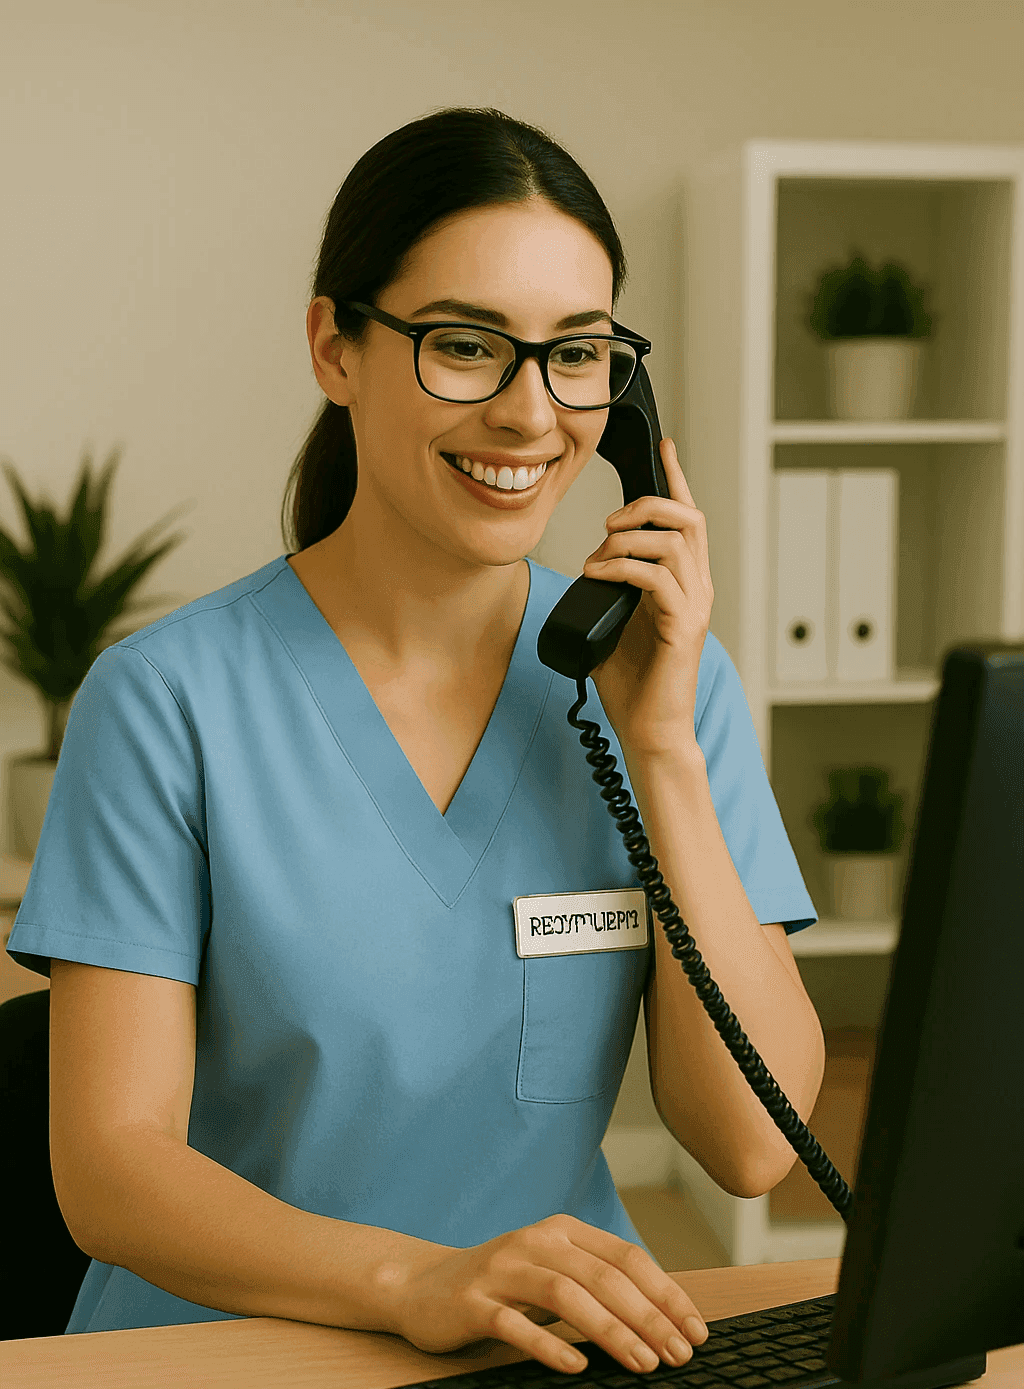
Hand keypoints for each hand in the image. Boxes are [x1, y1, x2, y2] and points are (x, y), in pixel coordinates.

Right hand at [388, 1212, 708, 1374]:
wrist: (424, 1285)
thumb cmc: (504, 1285)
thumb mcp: (554, 1272)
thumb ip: (597, 1283)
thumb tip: (663, 1320)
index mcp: (563, 1230)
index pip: (626, 1258)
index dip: (665, 1294)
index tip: (695, 1331)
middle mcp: (535, 1241)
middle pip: (602, 1276)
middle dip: (648, 1317)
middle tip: (678, 1355)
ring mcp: (502, 1268)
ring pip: (565, 1295)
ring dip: (610, 1331)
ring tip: (643, 1363)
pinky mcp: (473, 1301)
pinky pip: (515, 1324)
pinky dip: (549, 1346)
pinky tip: (576, 1367)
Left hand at [582, 437, 712, 756]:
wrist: (649, 730)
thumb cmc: (632, 684)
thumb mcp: (611, 625)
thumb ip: (606, 595)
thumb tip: (583, 572)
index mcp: (684, 583)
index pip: (687, 520)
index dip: (676, 479)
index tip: (664, 447)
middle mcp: (697, 589)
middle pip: (688, 519)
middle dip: (646, 506)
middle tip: (609, 523)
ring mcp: (694, 607)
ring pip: (675, 543)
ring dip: (629, 539)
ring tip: (597, 558)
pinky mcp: (683, 628)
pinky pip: (659, 579)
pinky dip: (623, 569)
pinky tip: (597, 576)